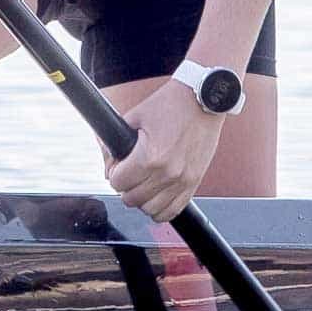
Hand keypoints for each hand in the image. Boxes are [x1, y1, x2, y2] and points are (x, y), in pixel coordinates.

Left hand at [107, 86, 224, 222]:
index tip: (118, 167)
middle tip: (129, 174)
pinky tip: (156, 196)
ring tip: (143, 184)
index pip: (117, 183)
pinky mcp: (194, 182)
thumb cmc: (171, 105)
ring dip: (142, 199)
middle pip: (132, 199)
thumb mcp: (134, 117)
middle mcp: (167, 173)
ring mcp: (183, 180)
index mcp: (149, 157)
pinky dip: (161, 208)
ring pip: (151, 209)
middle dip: (126, 187)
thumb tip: (108, 163)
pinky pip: (173, 210)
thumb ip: (116, 143)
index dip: (114, 173)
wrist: (203, 100)